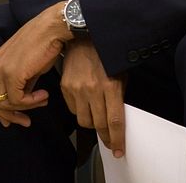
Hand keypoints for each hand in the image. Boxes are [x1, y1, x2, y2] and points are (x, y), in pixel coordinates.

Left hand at [0, 2, 71, 127]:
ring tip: (42, 101)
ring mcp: (1, 70)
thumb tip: (22, 102)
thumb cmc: (43, 45)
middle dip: (9, 116)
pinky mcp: (12, 73)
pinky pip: (18, 99)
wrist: (51, 29)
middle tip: (26, 121)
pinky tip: (45, 95)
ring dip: (26, 108)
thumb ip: (21, 85)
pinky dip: (32, 102)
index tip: (13, 119)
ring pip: (5, 103)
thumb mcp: (27, 68)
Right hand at [60, 38, 125, 156]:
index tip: (119, 150)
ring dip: (91, 124)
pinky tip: (85, 104)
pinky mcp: (65, 86)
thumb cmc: (106, 54)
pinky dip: (79, 111)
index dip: (117, 139)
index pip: (114, 121)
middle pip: (98, 125)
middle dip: (106, 137)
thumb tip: (116, 119)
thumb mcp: (120, 74)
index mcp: (110, 86)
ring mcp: (76, 88)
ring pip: (83, 120)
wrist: (84, 35)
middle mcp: (92, 89)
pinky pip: (72, 109)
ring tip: (97, 120)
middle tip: (110, 142)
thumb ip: (118, 96)